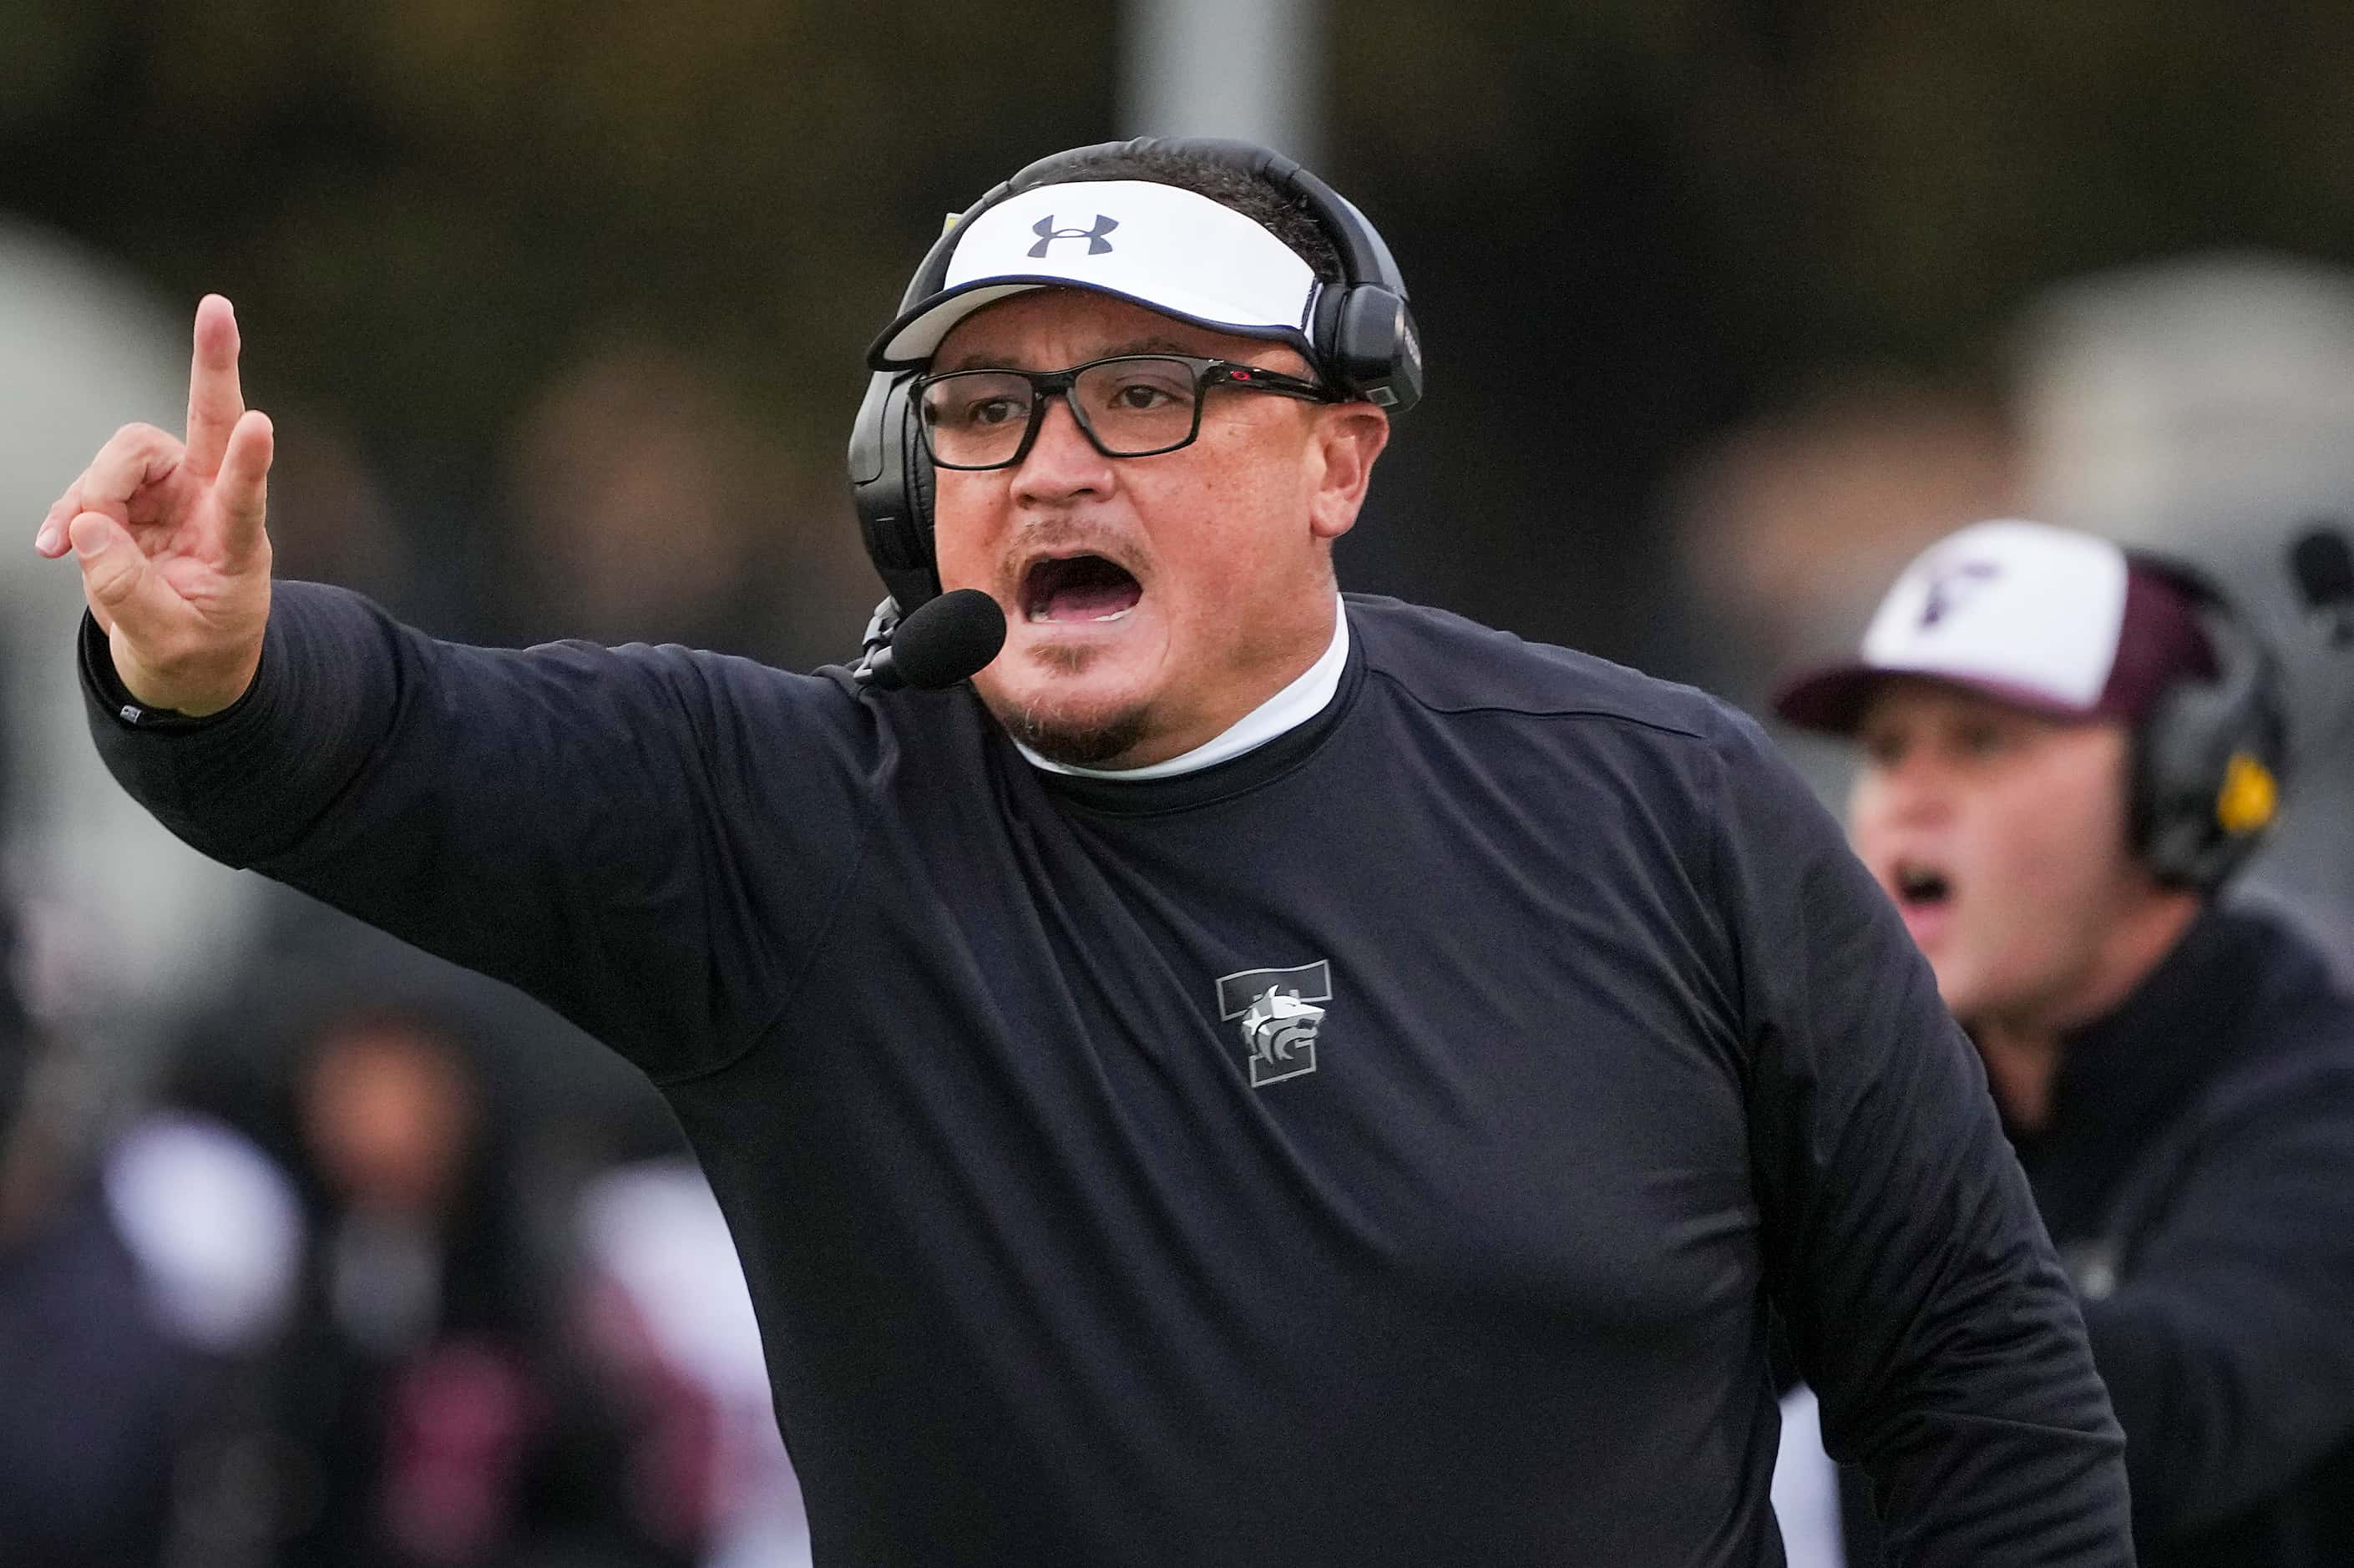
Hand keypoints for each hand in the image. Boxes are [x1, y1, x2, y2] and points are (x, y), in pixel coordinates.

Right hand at [33, 294, 274, 715]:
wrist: (185, 662)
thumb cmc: (195, 653)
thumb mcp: (165, 642)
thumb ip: (125, 590)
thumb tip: (85, 528)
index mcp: (237, 543)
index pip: (246, 496)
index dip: (251, 462)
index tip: (261, 426)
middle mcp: (209, 501)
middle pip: (211, 420)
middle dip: (212, 362)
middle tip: (218, 306)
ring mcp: (171, 492)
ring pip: (125, 453)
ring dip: (92, 491)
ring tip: (72, 546)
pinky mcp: (131, 497)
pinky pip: (90, 483)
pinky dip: (66, 511)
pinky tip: (52, 547)